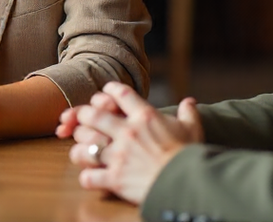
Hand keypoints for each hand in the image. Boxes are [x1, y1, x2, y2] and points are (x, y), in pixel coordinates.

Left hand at [69, 83, 204, 205]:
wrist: (188, 184)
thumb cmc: (190, 155)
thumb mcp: (192, 128)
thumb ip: (188, 113)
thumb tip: (190, 102)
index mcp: (145, 116)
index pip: (120, 93)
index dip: (109, 89)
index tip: (106, 91)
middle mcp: (127, 132)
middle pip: (92, 115)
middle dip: (83, 115)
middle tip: (84, 120)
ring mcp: (118, 156)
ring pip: (84, 145)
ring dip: (80, 147)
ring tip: (82, 149)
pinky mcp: (115, 179)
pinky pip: (89, 176)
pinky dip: (87, 177)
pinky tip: (91, 176)